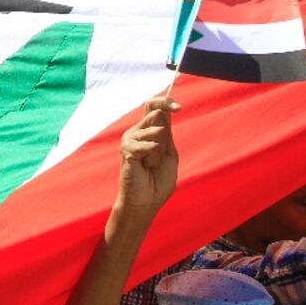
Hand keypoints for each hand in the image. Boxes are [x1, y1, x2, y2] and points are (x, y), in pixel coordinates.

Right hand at [116, 96, 180, 212]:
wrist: (146, 202)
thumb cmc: (158, 181)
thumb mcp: (169, 154)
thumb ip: (166, 134)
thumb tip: (161, 113)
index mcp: (149, 131)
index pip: (154, 106)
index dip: (166, 102)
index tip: (179, 107)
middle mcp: (137, 131)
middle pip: (155, 113)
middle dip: (166, 135)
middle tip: (159, 157)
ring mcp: (130, 139)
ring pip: (155, 130)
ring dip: (159, 152)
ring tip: (150, 166)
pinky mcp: (126, 149)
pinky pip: (146, 145)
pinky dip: (151, 157)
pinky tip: (144, 167)